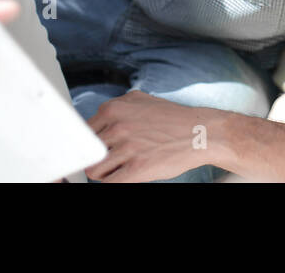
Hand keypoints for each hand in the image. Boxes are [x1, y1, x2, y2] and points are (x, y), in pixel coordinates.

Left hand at [85, 91, 207, 181]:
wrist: (201, 132)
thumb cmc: (171, 119)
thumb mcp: (140, 102)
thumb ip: (115, 110)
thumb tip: (93, 125)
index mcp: (113, 108)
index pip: (82, 132)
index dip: (88, 145)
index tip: (95, 151)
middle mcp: (117, 125)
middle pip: (86, 152)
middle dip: (96, 159)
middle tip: (108, 162)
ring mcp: (127, 147)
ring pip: (94, 170)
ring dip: (104, 174)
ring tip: (118, 170)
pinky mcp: (137, 167)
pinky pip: (110, 183)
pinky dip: (114, 182)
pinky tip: (125, 176)